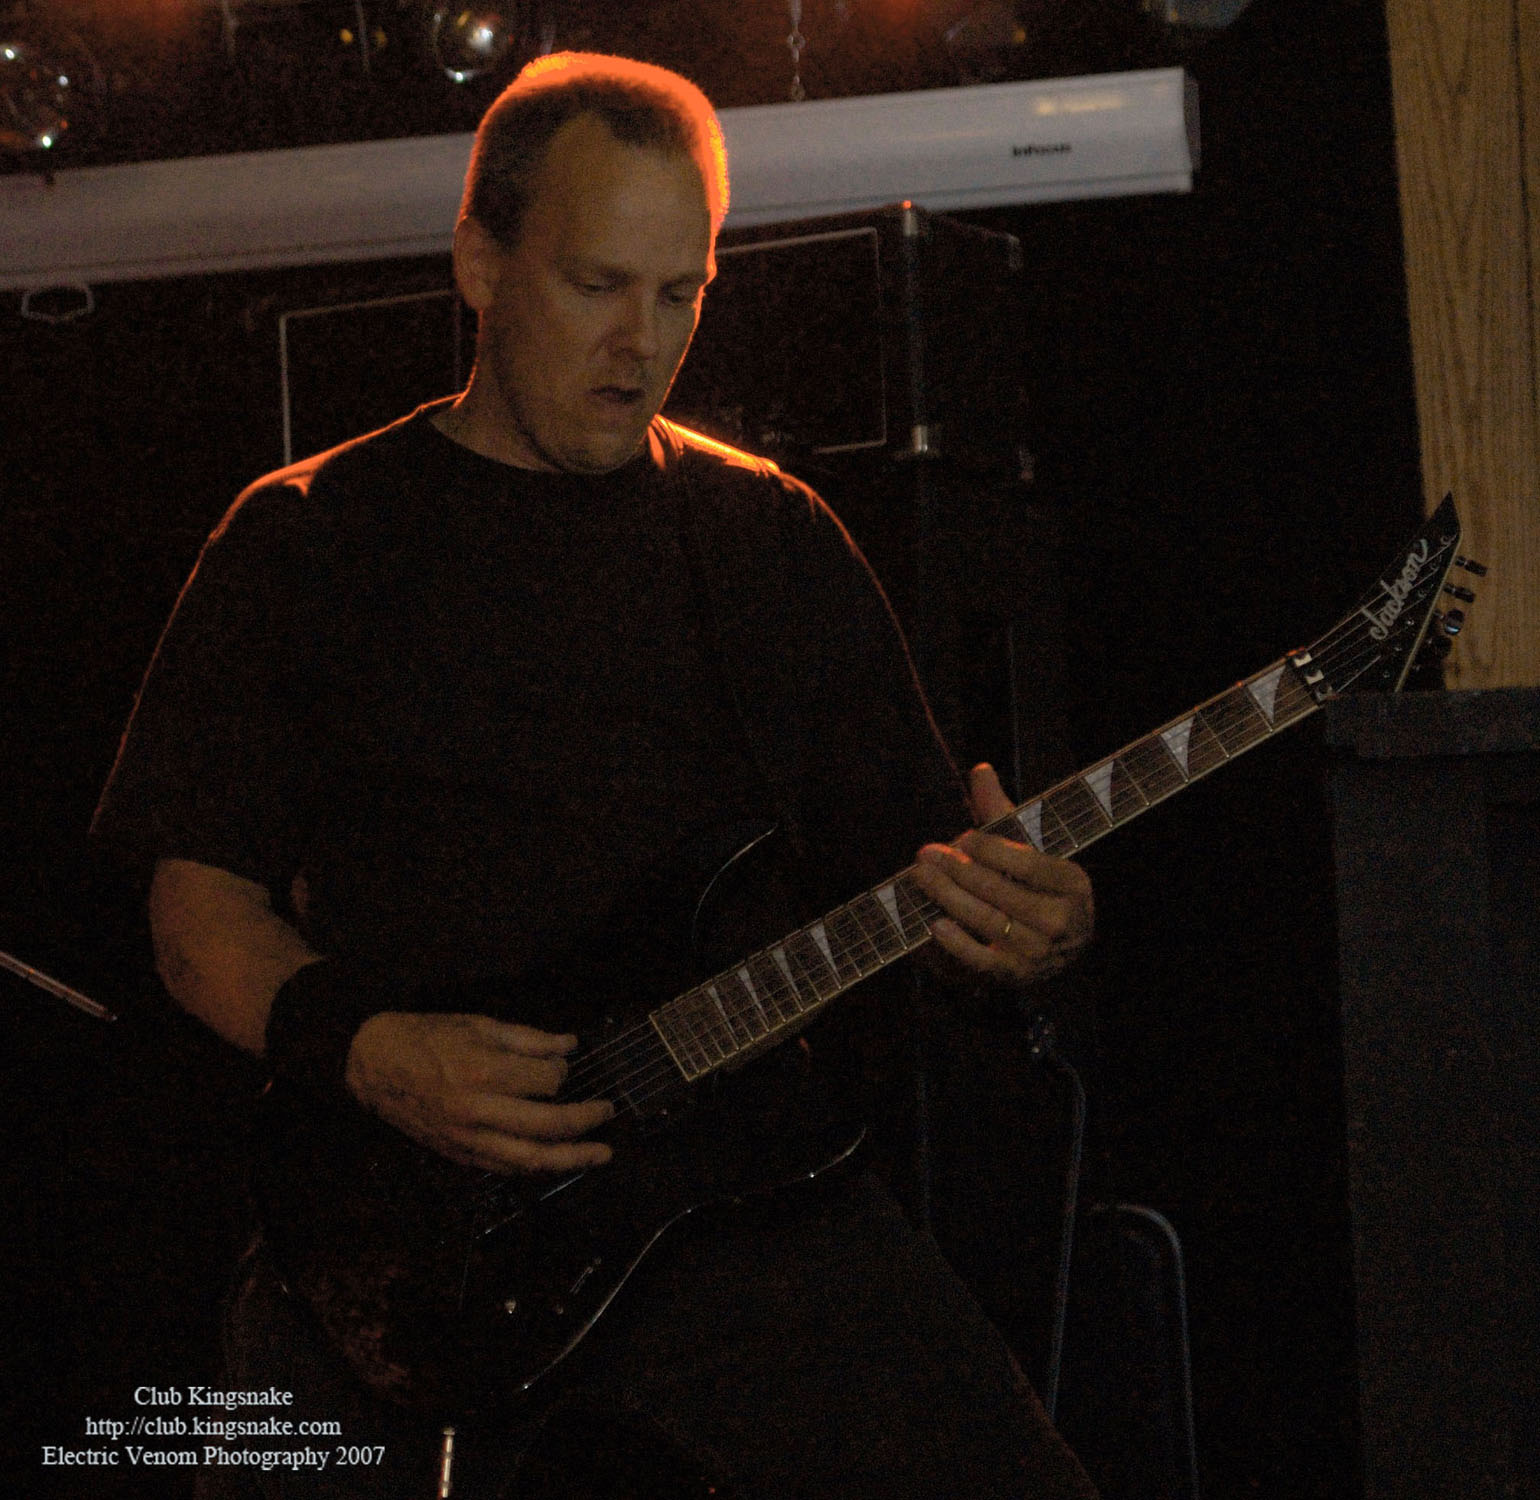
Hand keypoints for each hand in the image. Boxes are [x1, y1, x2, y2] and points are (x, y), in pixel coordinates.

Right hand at [344, 1012, 614, 1173]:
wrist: (374, 1066)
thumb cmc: (427, 1037)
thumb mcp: (479, 1024)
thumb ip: (528, 1039)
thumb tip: (570, 1045)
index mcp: (483, 1071)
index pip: (547, 1080)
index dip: (563, 1070)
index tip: (562, 1061)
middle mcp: (478, 1111)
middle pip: (547, 1125)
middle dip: (584, 1121)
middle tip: (608, 1112)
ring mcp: (468, 1139)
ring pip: (530, 1160)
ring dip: (571, 1159)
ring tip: (600, 1154)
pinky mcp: (459, 1155)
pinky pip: (506, 1169)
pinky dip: (536, 1168)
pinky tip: (558, 1162)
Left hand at [912, 763, 1093, 988]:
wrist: (1060, 945)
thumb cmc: (1036, 884)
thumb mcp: (1030, 847)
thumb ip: (1002, 812)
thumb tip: (979, 769)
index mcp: (1073, 883)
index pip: (1028, 863)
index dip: (992, 850)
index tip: (962, 838)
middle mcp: (1062, 920)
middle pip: (1003, 892)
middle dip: (959, 871)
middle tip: (925, 854)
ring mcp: (1040, 952)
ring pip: (989, 922)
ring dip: (949, 899)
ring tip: (921, 877)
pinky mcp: (1016, 975)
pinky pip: (983, 960)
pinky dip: (957, 944)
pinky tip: (933, 923)